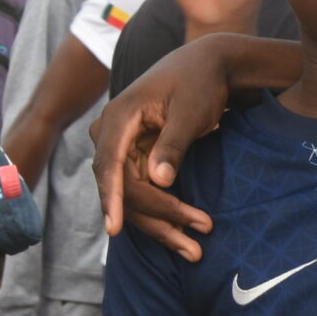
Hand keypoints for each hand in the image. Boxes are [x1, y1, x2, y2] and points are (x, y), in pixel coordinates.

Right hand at [90, 44, 237, 257]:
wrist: (206, 65)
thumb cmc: (200, 82)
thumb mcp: (191, 111)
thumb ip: (174, 144)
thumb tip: (158, 181)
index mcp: (118, 118)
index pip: (110, 166)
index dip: (112, 199)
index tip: (116, 229)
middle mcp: (112, 135)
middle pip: (123, 188)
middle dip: (156, 219)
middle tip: (194, 246)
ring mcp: (122, 148)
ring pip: (132, 197)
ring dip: (162, 224)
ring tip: (194, 250)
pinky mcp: (136, 158)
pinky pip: (144, 192)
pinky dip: (164, 212)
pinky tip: (185, 234)